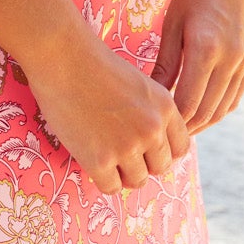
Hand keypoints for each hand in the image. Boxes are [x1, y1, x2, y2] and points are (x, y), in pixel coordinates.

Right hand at [26, 24, 190, 194]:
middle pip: (160, 167)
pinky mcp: (100, 160)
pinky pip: (111, 187)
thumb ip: (151, 112)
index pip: (180, 148)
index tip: (144, 148)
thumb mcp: (138, 84)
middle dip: (142, 163)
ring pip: (137, 181)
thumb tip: (152, 147)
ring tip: (104, 154)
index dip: (161, 151)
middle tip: (120, 152)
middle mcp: (152, 128)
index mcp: (165, 107)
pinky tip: (90, 160)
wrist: (62, 56)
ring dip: (122, 173)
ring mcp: (127, 146)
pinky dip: (102, 179)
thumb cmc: (93, 64)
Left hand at [150, 0, 243, 133]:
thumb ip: (165, 63)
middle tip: (163, 140)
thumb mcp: (173, 23)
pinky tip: (202, 112)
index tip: (153, 130)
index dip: (171, 123)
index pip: (188, 104)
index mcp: (206, 49)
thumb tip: (153, 97)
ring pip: (223, 107)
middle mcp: (231, 58)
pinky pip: (235, 95)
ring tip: (180, 131)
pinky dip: (219, 109)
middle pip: (207, 111)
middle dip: (185, 130)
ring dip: (203, 123)